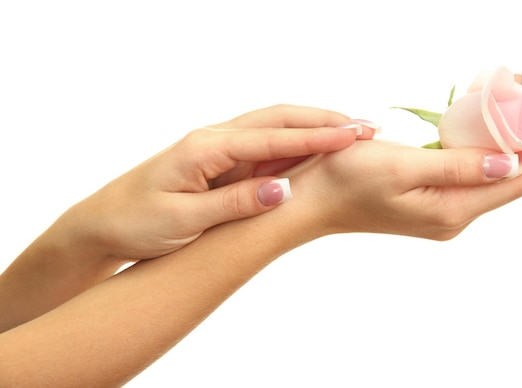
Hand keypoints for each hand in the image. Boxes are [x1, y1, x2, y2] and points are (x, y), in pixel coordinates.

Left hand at [61, 105, 374, 260]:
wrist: (104, 222)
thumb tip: (284, 188)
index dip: (317, 136)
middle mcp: (216, 139)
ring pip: (276, 129)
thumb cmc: (136, 221)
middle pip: (279, 119)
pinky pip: (267, 147)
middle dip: (325, 121)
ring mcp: (220, 148)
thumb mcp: (183, 218)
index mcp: (206, 148)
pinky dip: (298, 144)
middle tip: (368, 128)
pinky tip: (319, 150)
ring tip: (354, 134)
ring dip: (315, 128)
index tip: (355, 135)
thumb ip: (235, 202)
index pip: (273, 137)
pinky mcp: (223, 162)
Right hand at [283, 129, 521, 240]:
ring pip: (491, 175)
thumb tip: (511, 166)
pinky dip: (486, 151)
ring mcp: (442, 210)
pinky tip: (492, 133)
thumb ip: (458, 167)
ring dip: (513, 143)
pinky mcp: (430, 201)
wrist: (311, 200)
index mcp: (450, 210)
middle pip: (510, 178)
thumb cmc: (346, 180)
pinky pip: (470, 175)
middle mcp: (453, 216)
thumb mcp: (403, 168)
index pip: (516, 182)